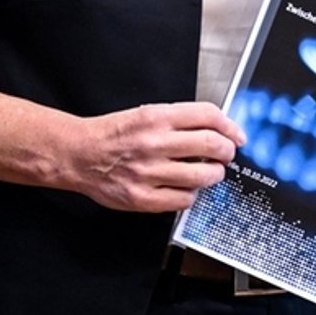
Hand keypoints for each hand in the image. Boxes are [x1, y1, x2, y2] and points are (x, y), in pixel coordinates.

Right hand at [54, 101, 246, 212]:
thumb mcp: (144, 114)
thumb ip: (178, 120)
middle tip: (226, 155)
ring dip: (214, 175)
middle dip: (227, 152)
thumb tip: (216, 129)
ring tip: (209, 173)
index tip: (236, 135)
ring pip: (203, 176)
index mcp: (155, 117)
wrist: (79, 155)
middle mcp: (154, 143)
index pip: (207, 116)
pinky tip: (187, 188)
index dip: (230, 126)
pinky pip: (184, 200)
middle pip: (212, 145)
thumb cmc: (112, 135)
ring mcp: (149, 172)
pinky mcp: (143, 198)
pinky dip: (192, 195)